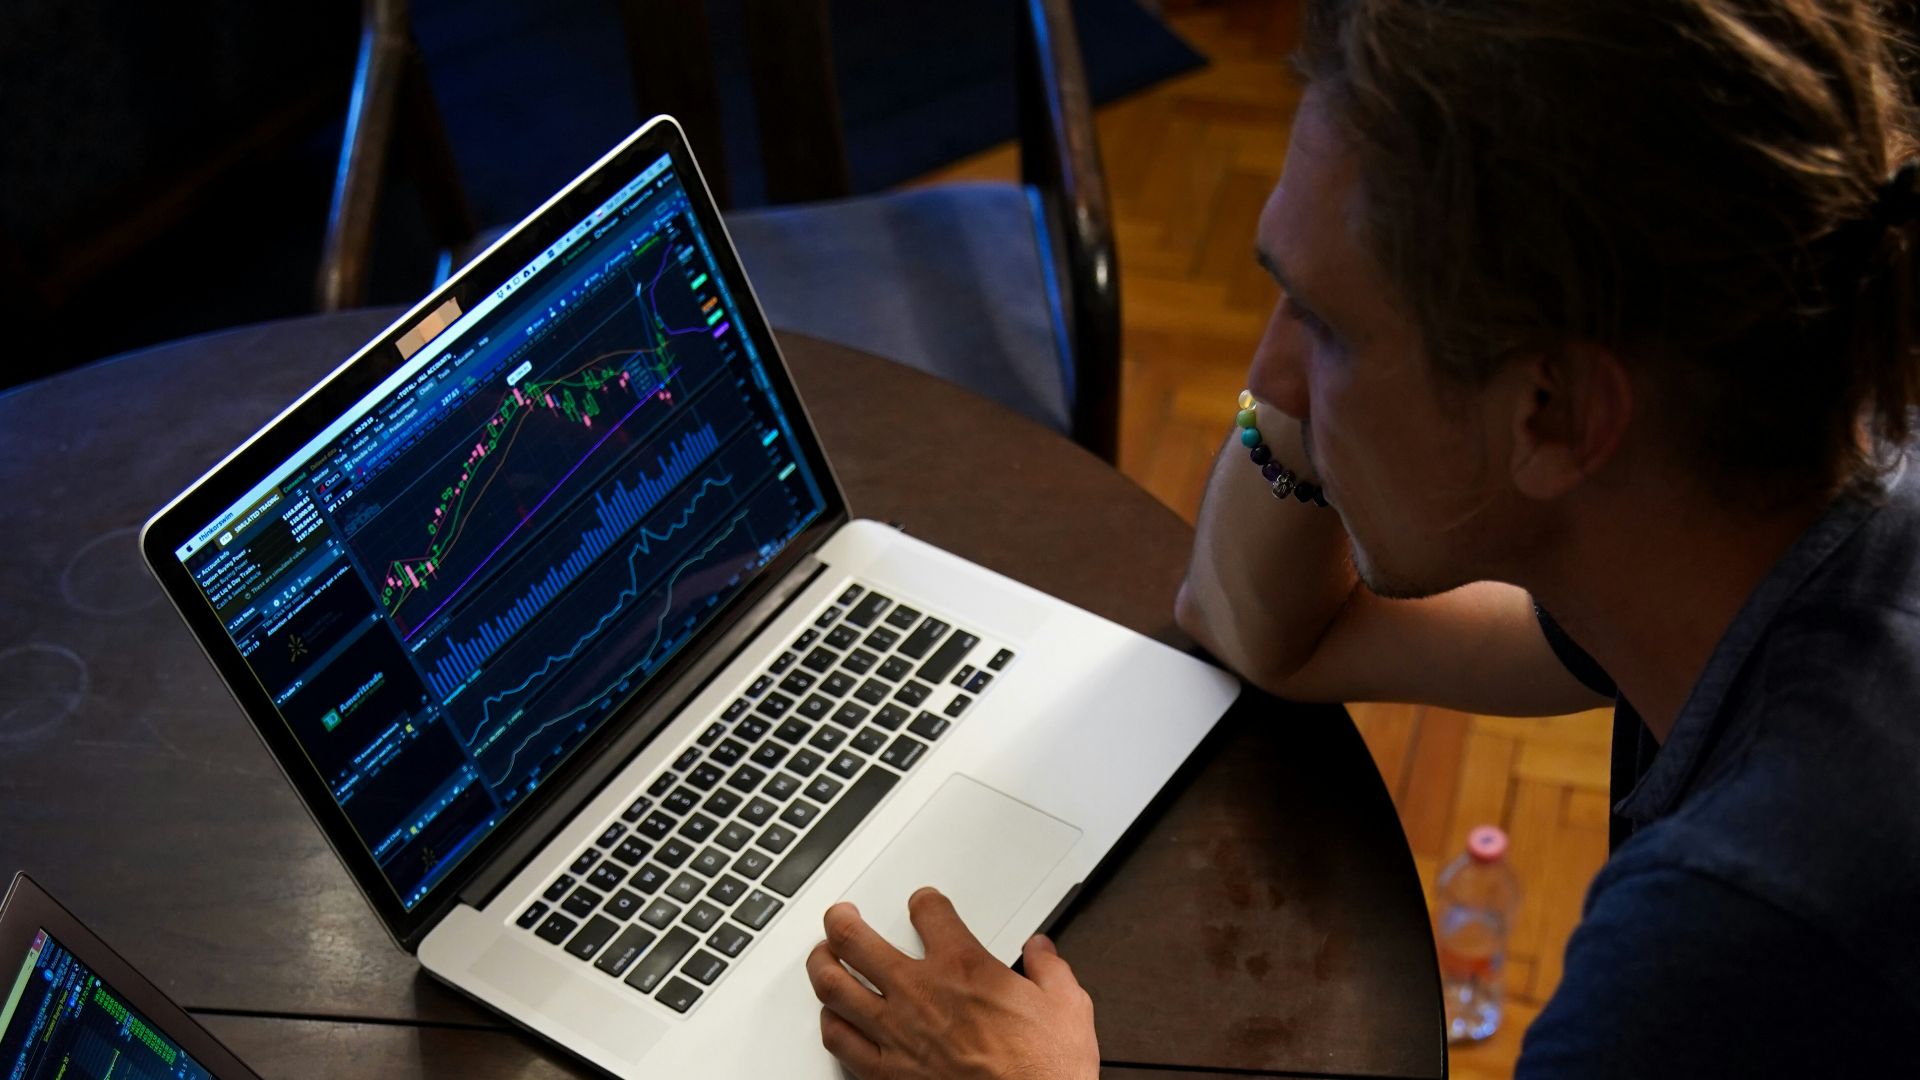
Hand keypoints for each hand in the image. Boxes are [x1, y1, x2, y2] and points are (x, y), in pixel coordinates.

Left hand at [806, 886, 1099, 1079]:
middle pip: (856, 940)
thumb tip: (1041, 951)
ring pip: (835, 988)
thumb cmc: (1044, 1069)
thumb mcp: (1067, 1004)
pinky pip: (840, 1041)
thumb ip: (1049, 969)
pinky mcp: (886, 1073)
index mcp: (963, 967)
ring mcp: (897, 1033)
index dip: (923, 901)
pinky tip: (830, 1018)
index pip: (929, 911)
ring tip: (822, 956)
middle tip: (839, 915)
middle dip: (842, 921)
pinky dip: (829, 1024)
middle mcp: (920, 993)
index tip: (923, 903)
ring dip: (822, 966)